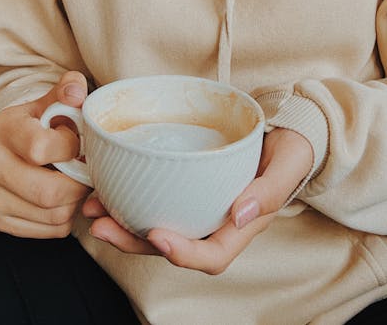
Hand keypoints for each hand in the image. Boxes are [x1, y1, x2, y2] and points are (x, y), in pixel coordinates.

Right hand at [0, 71, 91, 237]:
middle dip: (80, 182)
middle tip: (86, 169)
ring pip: (54, 214)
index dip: (70, 148)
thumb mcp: (56, 101)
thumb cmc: (43, 123)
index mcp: (4, 129)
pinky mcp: (2, 220)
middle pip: (49, 192)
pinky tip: (65, 195)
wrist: (19, 143)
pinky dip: (67, 215)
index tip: (76, 142)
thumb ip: (70, 89)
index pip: (41, 149)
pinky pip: (51, 229)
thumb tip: (75, 90)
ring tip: (76, 179)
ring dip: (76, 200)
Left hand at [83, 128, 312, 273]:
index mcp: (242, 224)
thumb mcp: (288, 166)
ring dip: (124, 222)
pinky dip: (133, 196)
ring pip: (160, 223)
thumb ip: (268, 192)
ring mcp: (202, 204)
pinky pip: (161, 198)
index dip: (183, 254)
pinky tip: (110, 184)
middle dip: (134, 242)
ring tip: (93, 206)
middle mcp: (217, 220)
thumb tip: (238, 216)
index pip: (212, 255)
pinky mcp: (190, 184)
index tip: (157, 235)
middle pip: (174, 245)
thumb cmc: (292, 150)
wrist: (288, 132)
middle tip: (100, 223)